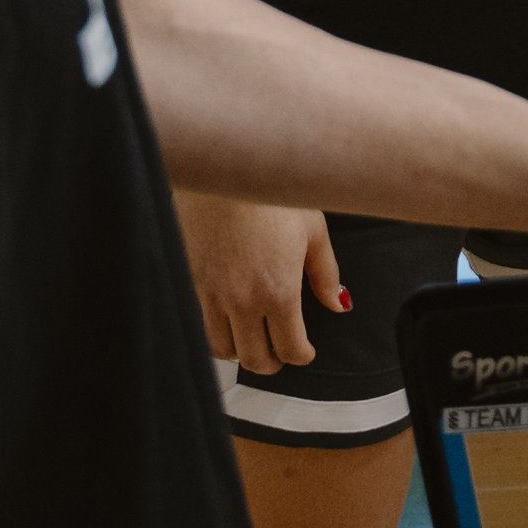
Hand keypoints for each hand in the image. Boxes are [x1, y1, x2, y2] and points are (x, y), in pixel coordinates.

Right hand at [174, 191, 347, 374]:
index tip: (305, 350)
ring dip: (241, 348)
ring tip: (253, 334)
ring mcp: (210, 293)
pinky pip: (199, 323)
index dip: (302, 356)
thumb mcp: (313, 230)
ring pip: (223, 349)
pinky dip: (215, 329)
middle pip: (255, 360)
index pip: (290, 349)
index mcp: (278, 292)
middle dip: (273, 361)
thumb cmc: (272, 193)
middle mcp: (241, 300)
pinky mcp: (188, 280)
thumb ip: (326, 274)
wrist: (225, 166)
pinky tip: (227, 314)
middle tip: (281, 350)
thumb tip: (339, 304)